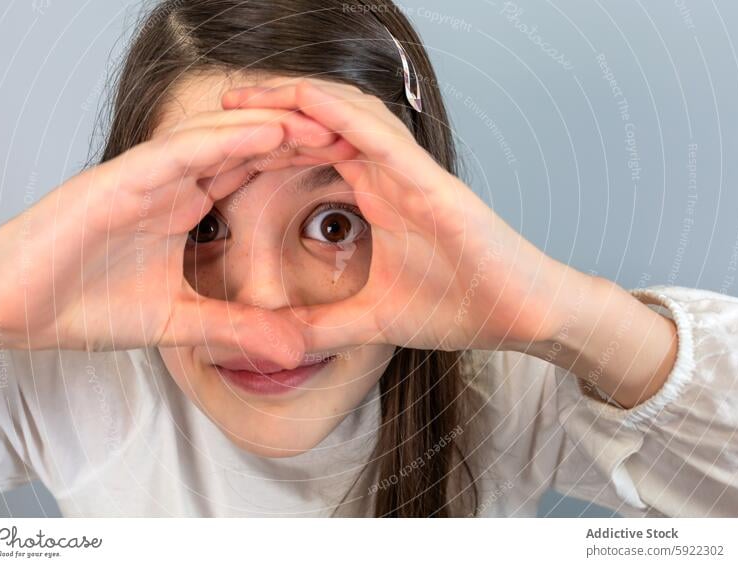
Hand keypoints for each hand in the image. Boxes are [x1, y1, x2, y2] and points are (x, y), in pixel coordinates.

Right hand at [0, 108, 346, 363]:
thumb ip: (235, 329)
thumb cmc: (80, 305)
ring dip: (274, 127)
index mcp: (184, 206)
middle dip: (300, 138)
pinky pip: (180, 151)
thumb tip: (293, 349)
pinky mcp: (117, 179)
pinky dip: (225, 139)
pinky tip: (268, 132)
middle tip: (355, 136)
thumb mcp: (178, 323)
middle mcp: (170, 182)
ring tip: (326, 124)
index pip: (253, 174)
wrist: (8, 310)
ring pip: (221, 137)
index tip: (351, 169)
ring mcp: (144, 176)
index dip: (300, 166)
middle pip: (247, 147)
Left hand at [222, 79, 593, 352]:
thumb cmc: (460, 306)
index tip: (220, 145)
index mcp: (376, 195)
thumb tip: (279, 342)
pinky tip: (300, 102)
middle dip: (269, 110)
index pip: (313, 153)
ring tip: (244, 94)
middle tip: (218, 103)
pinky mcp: (430, 180)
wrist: (520, 316)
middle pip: (321, 122)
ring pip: (344, 115)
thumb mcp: (373, 319)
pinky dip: (338, 114)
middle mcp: (389, 174)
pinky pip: (377, 135)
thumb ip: (325, 325)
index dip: (268, 143)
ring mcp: (410, 172)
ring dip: (294, 100)